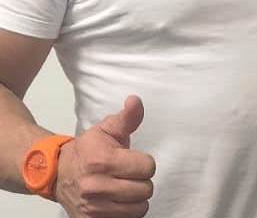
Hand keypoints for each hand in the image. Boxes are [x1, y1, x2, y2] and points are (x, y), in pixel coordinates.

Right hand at [55, 95, 154, 216]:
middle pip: (145, 190)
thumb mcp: (107, 128)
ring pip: (138, 209)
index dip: (145, 163)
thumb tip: (135, 101)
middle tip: (130, 174)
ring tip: (125, 188)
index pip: (147, 167)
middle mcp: (96, 186)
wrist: (58, 172)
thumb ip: (127, 117)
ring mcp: (92, 208)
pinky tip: (118, 201)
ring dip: (136, 199)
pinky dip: (125, 212)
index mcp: (103, 160)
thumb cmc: (88, 149)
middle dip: (142, 180)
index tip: (135, 160)